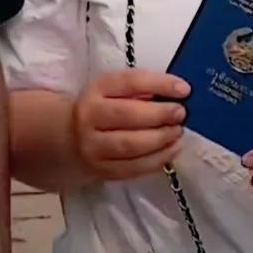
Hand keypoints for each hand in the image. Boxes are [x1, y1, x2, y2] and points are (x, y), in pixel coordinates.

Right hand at [70, 70, 190, 181]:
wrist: (68, 138)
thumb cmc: (100, 109)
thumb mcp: (112, 91)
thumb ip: (139, 90)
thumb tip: (176, 94)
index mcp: (96, 90)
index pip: (128, 83)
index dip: (158, 84)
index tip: (184, 89)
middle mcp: (90, 117)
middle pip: (127, 115)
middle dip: (160, 114)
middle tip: (181, 113)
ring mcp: (94, 147)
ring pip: (131, 145)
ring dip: (161, 139)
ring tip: (178, 132)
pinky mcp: (103, 170)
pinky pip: (133, 167)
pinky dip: (158, 159)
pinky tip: (172, 149)